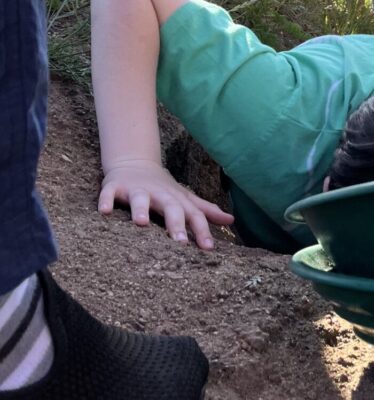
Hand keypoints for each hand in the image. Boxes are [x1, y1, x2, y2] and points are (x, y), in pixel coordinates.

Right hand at [99, 160, 233, 249]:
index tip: (208, 248)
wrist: (135, 163)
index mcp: (177, 200)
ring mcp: (136, 190)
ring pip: (139, 199)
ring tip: (140, 224)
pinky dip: (106, 201)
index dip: (202, 230)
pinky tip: (103, 212)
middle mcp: (159, 194)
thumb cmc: (164, 189)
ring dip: (140, 209)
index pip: (193, 215)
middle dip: (175, 224)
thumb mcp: (185, 199)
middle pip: (170, 208)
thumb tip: (231, 221)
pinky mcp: (115, 187)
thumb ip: (205, 211)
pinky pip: (109, 194)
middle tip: (180, 243)